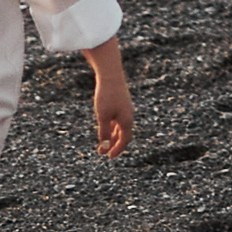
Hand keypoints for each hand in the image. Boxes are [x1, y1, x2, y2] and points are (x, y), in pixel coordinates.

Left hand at [86, 37, 134, 159]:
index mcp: (127, 121)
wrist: (111, 75)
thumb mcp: (102, 116)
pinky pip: (118, 119)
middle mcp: (129, 116)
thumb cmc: (106, 96)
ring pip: (120, 127)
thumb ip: (103, 133)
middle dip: (114, 145)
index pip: (125, 140)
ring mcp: (126, 109)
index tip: (109, 157)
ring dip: (112, 137)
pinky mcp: (121, 103)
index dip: (117, 150)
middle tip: (103, 152)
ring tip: (102, 143)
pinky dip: (112, 127)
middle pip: (123, 135)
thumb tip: (104, 147)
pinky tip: (105, 128)